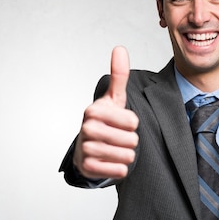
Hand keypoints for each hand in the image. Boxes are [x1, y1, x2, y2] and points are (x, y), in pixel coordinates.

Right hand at [73, 46, 139, 179]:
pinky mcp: (87, 167)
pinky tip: (111, 162)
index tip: (121, 123)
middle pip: (132, 140)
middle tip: (119, 139)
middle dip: (130, 142)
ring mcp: (86, 148)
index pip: (133, 121)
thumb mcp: (113, 99)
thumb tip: (119, 48)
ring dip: (126, 155)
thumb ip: (119, 76)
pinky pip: (119, 171)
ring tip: (116, 150)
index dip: (132, 124)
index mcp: (94, 110)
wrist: (85, 149)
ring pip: (127, 156)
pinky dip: (119, 168)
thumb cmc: (104, 122)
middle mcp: (87, 128)